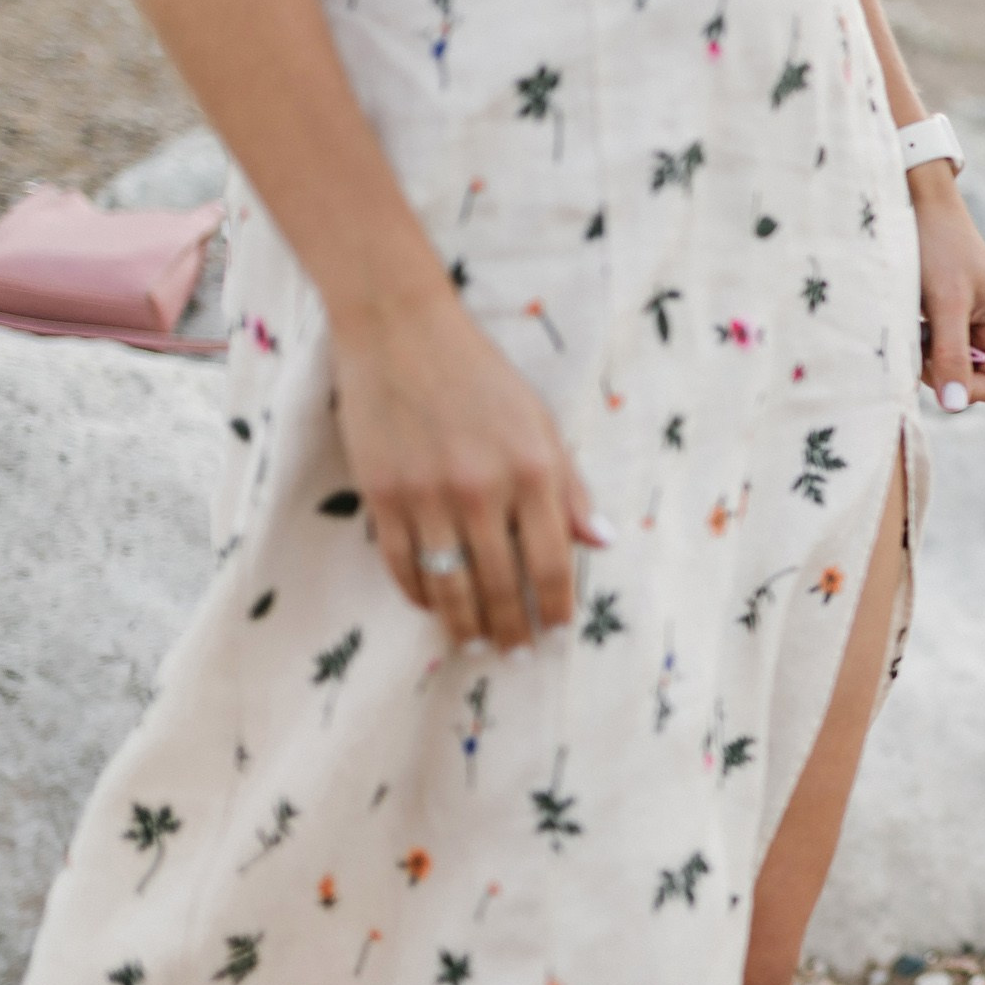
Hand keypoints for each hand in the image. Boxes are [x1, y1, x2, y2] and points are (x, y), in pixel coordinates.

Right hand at [329, 288, 605, 650]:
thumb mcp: (542, 424)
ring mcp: (428, 495)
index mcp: (534, 471)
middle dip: (510, 629)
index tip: (556, 631)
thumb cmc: (482, 376)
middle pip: (500, 586)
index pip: (552, 563)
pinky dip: (417, 592)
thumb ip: (571, 488)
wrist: (402, 331)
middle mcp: (484, 489)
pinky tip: (431, 604)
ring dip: (463, 624)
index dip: (554, 607)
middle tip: (514, 654)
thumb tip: (602, 543)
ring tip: (473, 643)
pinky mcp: (382, 494)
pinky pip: (402, 564)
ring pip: (449, 587)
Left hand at [911, 163, 984, 412]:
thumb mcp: (945, 304)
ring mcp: (975, 326)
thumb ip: (951, 356)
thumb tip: (954, 405)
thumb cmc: (937, 246)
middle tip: (919, 337)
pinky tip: (912, 317)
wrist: (918, 202)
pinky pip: (937, 351)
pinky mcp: (951, 320)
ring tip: (915, 321)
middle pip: (971, 381)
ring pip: (950, 368)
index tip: (932, 363)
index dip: (963, 387)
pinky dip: (921, 343)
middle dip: (942, 368)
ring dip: (927, 354)